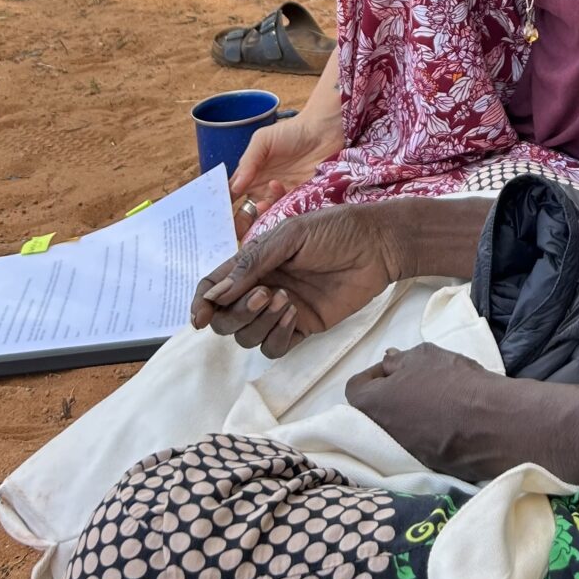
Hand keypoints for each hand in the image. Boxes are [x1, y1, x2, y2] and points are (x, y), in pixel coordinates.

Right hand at [190, 204, 409, 356]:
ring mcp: (281, 310)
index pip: (215, 287)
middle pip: (226, 318)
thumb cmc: (336, 230)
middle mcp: (262, 287)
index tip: (200, 317)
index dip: (202, 302)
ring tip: (285, 300)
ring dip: (258, 323)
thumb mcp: (290, 236)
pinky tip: (294, 317)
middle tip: (263, 294)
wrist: (378, 246)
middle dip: (235, 313)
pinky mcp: (303, 327)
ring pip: (247, 336)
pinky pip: (274, 347)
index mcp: (254, 263)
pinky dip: (277, 336)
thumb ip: (253, 263)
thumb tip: (217, 293)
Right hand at [229, 112, 340, 219]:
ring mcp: (281, 197)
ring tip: (260, 204)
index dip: (221, 206)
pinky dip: (278, 205)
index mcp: (250, 176)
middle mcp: (263, 190)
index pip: (231, 196)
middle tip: (232, 228)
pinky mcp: (299, 201)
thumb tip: (234, 187)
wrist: (324, 133)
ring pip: (264, 217)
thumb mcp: (263, 141)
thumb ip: (248, 162)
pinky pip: (285, 213)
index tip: (215, 215)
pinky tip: (278, 187)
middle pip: (245, 214)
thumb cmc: (292, 132)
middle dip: (237, 223)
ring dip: (259, 215)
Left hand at [346, 345, 507, 482]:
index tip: (396, 367)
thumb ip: (399, 359)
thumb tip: (388, 361)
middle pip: (375, 410)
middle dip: (390, 395)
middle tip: (414, 382)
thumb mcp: (424, 356)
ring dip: (408, 413)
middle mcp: (379, 434)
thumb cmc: (452, 383)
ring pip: (396, 428)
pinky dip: (425, 430)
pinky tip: (446, 418)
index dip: (374, 373)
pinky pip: (416, 443)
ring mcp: (402, 453)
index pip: (356, 387)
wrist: (491, 423)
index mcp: (371, 404)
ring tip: (434, 398)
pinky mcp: (425, 466)